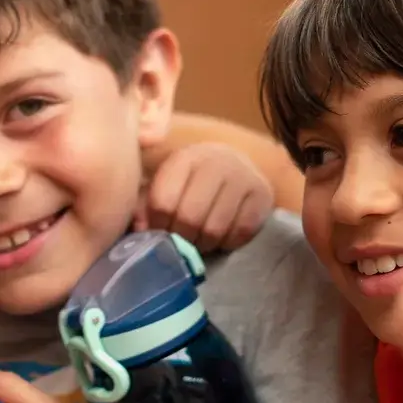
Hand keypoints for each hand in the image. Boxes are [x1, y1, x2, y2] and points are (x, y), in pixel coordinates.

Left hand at [137, 142, 272, 250]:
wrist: (237, 167)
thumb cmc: (192, 182)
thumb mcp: (166, 185)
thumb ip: (144, 204)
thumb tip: (139, 229)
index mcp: (185, 158)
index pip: (163, 202)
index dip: (157, 226)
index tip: (160, 231)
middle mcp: (216, 162)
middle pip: (189, 218)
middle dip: (181, 238)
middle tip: (181, 242)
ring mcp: (243, 177)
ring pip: (214, 230)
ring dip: (204, 244)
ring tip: (200, 240)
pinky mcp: (263, 195)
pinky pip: (240, 233)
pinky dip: (228, 243)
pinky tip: (222, 236)